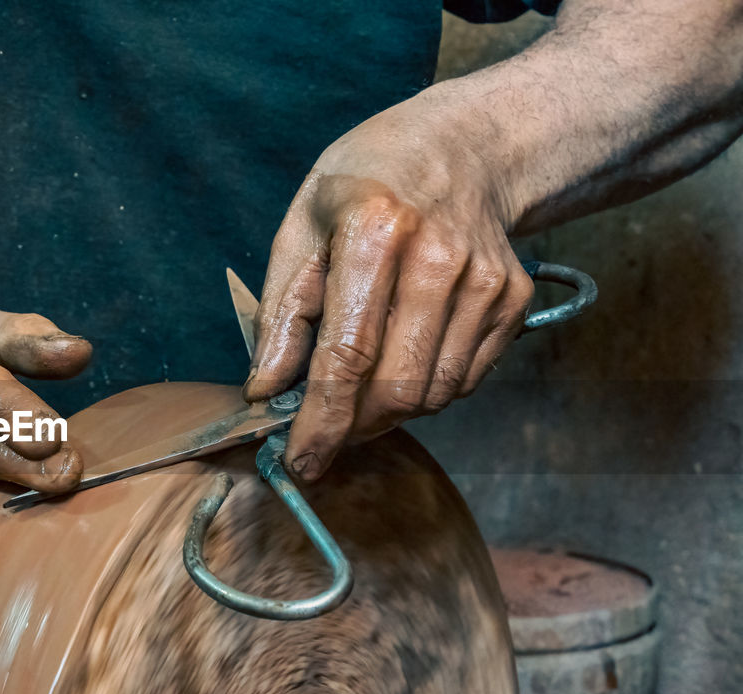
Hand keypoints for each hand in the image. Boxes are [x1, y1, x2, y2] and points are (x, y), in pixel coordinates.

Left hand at [244, 107, 533, 481]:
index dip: (321, 420)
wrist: (468, 145)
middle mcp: (439, 259)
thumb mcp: (303, 224)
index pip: (347, 354)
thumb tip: (265, 390)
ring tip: (360, 385)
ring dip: (387, 412)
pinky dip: (425, 389)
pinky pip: (463, 381)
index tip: (300, 462)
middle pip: (396, 388)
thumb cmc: (368, 182)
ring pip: (433, 395)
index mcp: (375, 231)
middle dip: (352, 427)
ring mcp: (485, 283)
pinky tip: (403, 355)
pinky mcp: (513, 301)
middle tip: (322, 430)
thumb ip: (282, 312)